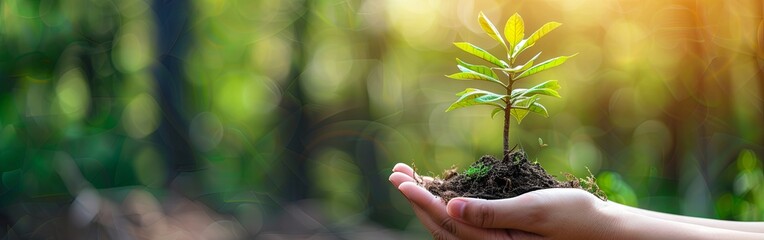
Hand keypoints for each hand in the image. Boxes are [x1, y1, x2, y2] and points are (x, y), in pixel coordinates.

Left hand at [389, 163, 616, 239]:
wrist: (605, 230)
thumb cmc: (575, 218)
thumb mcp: (534, 212)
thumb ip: (492, 213)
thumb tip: (451, 206)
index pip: (447, 221)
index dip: (420, 199)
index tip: (400, 179)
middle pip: (441, 226)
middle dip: (416, 198)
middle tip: (396, 172)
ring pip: (449, 226)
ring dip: (427, 202)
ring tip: (409, 178)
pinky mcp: (501, 236)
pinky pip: (464, 226)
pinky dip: (446, 207)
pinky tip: (440, 192)